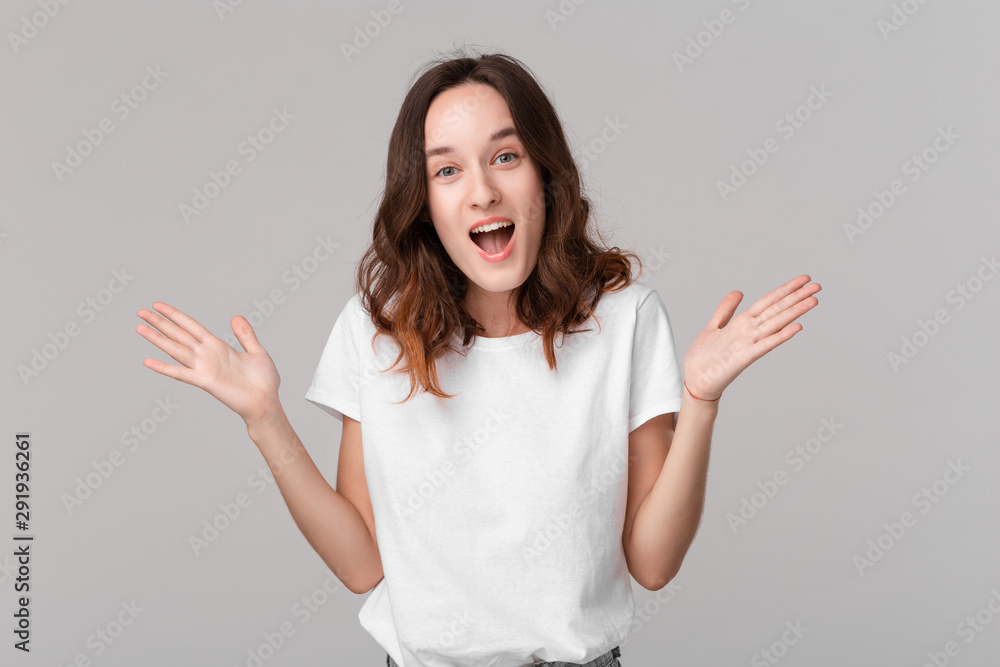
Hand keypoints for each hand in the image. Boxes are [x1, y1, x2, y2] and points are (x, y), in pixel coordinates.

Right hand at [135, 302, 281, 425]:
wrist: (266, 402)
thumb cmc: (264, 381)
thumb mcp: (257, 351)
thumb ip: (245, 335)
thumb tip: (235, 317)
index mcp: (218, 346)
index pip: (191, 326)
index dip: (175, 315)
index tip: (159, 305)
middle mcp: (207, 355)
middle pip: (178, 335)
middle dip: (159, 323)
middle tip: (140, 312)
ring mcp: (204, 368)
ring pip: (175, 349)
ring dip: (157, 339)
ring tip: (139, 328)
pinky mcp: (205, 381)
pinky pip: (181, 373)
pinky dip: (164, 368)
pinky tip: (148, 361)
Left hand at [682, 275, 820, 400]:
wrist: (695, 381)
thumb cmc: (703, 358)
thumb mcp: (713, 326)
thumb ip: (726, 309)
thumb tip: (738, 292)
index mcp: (743, 322)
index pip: (769, 301)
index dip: (786, 289)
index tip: (804, 279)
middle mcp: (750, 331)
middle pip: (777, 309)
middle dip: (797, 297)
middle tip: (818, 285)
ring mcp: (750, 343)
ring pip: (776, 323)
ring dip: (795, 311)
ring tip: (814, 300)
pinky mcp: (746, 357)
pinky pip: (766, 345)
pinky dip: (780, 336)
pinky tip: (797, 328)